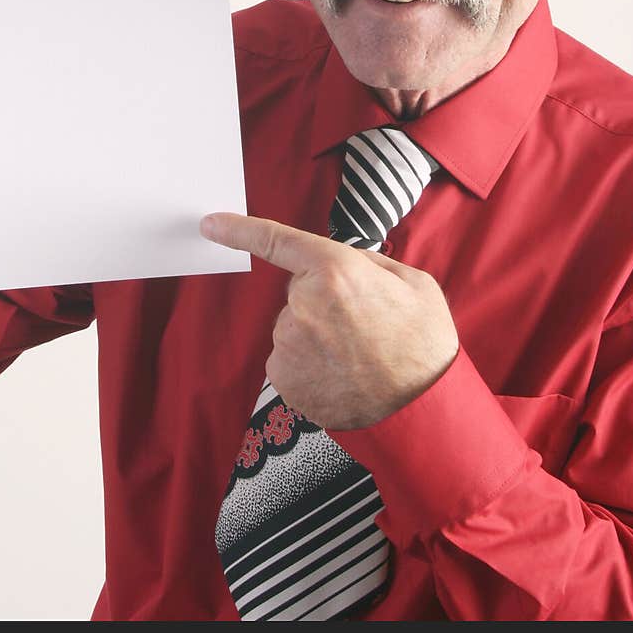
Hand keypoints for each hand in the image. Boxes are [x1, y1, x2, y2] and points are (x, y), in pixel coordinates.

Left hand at [201, 212, 458, 429]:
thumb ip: (368, 263)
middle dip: (323, 300)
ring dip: (317, 335)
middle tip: (364, 324)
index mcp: (335, 270)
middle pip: (299, 291)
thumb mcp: (412, 281)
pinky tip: (340, 374)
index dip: (238, 229)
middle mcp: (303, 303)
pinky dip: (309, 364)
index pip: (276, 240)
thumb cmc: (423, 342)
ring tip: (357, 354)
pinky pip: (289, 357)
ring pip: (294, 326)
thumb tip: (344, 262)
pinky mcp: (282, 377)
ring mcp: (288, 342)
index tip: (210, 222)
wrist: (421, 409)